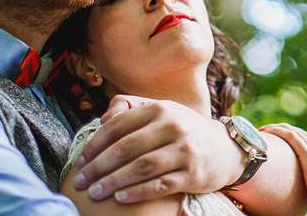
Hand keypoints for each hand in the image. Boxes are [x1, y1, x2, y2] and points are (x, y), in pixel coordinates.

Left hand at [71, 95, 244, 203]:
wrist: (226, 149)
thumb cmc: (185, 130)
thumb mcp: (163, 111)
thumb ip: (132, 108)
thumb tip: (102, 119)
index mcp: (160, 109)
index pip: (119, 126)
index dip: (95, 145)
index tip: (80, 161)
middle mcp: (173, 126)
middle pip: (126, 148)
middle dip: (99, 166)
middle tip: (81, 181)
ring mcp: (184, 150)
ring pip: (141, 167)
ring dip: (113, 182)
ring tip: (95, 193)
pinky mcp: (192, 174)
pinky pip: (159, 185)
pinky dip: (137, 193)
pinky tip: (120, 198)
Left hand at [260, 123, 306, 215]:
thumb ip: (304, 175)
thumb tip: (289, 180)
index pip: (295, 134)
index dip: (278, 133)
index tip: (262, 137)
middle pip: (290, 129)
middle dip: (272, 129)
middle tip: (254, 134)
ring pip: (288, 130)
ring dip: (271, 128)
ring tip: (255, 133)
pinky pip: (290, 136)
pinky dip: (276, 131)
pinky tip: (264, 134)